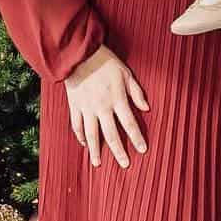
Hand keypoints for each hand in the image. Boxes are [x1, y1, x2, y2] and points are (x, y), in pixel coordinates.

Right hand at [63, 46, 149, 168]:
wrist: (79, 55)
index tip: (143, 150)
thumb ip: (136, 92)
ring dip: (96, 150)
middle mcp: (102, 107)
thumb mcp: (126, 74)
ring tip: (98, 164)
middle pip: (111, 134)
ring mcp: (86, 108)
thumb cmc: (105, 62)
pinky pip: (77, 125)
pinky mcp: (74, 106)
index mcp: (117, 99)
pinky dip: (80, 137)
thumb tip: (146, 108)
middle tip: (125, 165)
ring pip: (92, 135)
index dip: (137, 138)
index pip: (129, 124)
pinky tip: (85, 145)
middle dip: (119, 151)